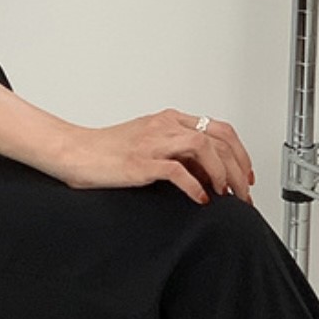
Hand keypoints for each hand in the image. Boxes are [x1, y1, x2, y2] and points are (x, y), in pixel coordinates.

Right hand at [57, 109, 255, 206]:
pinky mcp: (142, 161)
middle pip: (219, 138)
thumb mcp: (148, 143)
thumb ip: (176, 152)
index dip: (239, 153)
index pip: (219, 129)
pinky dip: (195, 186)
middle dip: (238, 168)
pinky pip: (179, 171)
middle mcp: (165, 126)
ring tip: (225, 195)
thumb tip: (206, 173)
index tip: (244, 174)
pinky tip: (199, 199)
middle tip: (242, 192)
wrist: (75, 152)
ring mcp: (154, 142)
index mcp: (168, 120)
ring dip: (222, 175)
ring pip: (205, 149)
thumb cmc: (106, 151)